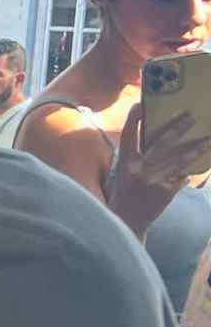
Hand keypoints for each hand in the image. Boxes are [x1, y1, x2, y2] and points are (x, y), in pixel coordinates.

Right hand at [110, 103, 210, 234]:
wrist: (128, 221)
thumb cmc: (126, 194)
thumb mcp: (124, 174)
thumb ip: (137, 158)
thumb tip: (158, 140)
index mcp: (125, 163)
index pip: (128, 137)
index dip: (133, 120)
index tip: (140, 105)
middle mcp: (139, 169)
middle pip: (162, 143)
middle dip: (178, 128)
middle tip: (191, 117)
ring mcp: (154, 180)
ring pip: (180, 159)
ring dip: (197, 148)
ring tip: (209, 140)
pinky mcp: (167, 191)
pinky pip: (181, 177)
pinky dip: (184, 175)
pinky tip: (188, 174)